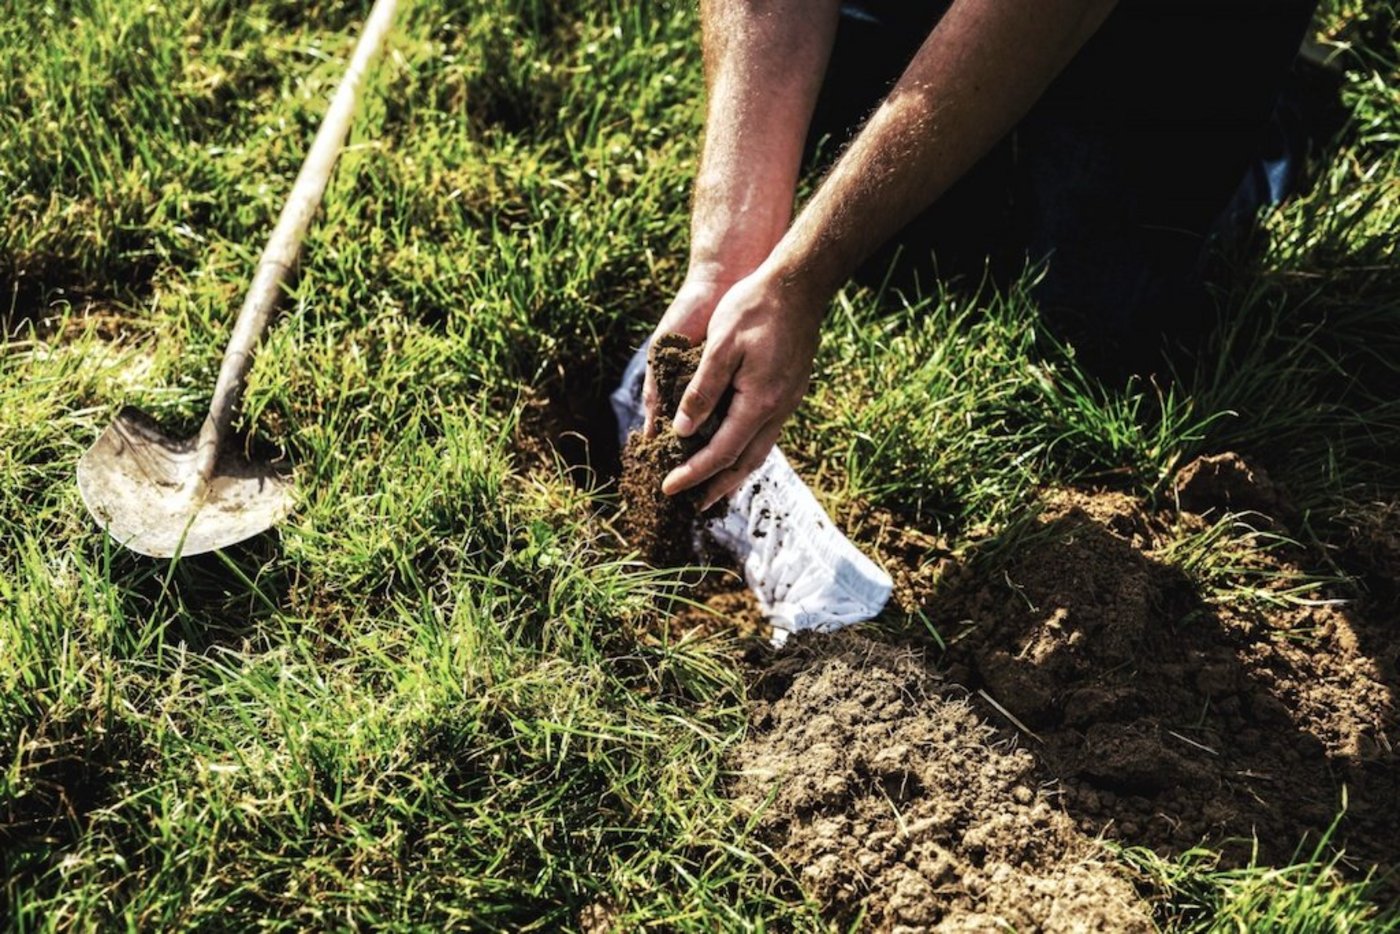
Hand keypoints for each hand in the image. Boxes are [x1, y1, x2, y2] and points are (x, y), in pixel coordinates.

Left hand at [660, 267, 823, 509]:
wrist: (799, 285)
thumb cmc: (754, 308)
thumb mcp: (720, 346)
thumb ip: (702, 391)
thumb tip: (682, 431)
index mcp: (758, 402)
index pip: (720, 453)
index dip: (693, 474)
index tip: (668, 489)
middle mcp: (777, 409)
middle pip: (745, 462)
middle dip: (717, 486)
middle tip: (693, 505)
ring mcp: (787, 401)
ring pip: (759, 450)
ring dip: (734, 471)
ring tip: (713, 486)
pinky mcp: (790, 390)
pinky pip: (766, 432)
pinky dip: (747, 449)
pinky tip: (736, 446)